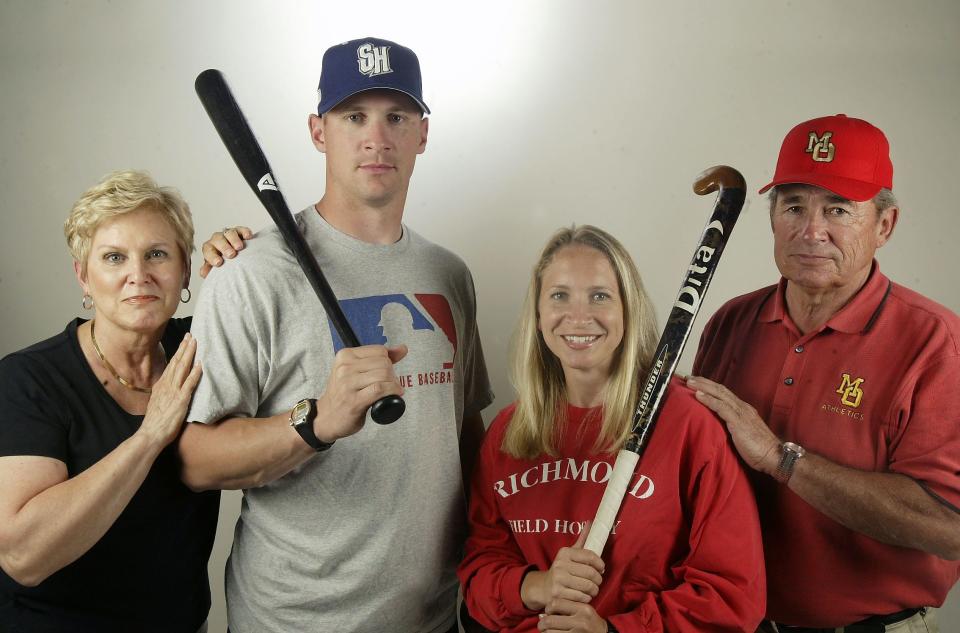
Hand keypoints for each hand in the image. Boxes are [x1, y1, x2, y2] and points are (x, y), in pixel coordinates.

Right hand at [139, 333, 202, 448]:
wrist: (151, 433)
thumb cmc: (155, 422)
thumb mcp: (157, 403)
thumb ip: (163, 394)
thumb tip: (168, 390)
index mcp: (161, 386)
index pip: (171, 365)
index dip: (178, 353)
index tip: (184, 343)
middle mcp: (166, 385)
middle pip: (176, 362)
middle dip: (184, 348)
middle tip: (191, 335)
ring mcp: (174, 391)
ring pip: (182, 368)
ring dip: (189, 354)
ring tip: (195, 342)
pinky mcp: (181, 400)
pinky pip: (189, 383)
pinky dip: (195, 373)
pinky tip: (200, 364)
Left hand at [199, 226, 252, 277]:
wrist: (235, 257)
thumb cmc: (224, 263)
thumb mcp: (215, 267)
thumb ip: (209, 269)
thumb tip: (204, 273)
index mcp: (210, 248)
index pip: (208, 250)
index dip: (212, 256)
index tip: (219, 263)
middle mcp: (218, 240)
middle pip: (218, 239)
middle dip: (224, 247)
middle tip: (231, 254)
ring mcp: (229, 235)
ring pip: (229, 233)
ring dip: (234, 240)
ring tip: (239, 247)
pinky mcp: (240, 232)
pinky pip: (241, 229)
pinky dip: (245, 232)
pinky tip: (248, 237)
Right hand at [313, 345, 406, 442]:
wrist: (326, 418)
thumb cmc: (344, 394)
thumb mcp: (356, 371)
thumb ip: (379, 359)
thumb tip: (402, 348)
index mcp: (345, 356)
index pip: (379, 350)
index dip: (388, 361)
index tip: (386, 373)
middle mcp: (345, 367)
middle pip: (383, 363)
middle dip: (392, 374)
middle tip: (390, 385)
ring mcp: (348, 384)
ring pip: (383, 375)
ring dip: (394, 384)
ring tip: (391, 391)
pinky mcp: (354, 400)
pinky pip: (380, 389)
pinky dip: (392, 391)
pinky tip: (394, 395)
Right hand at [521, 527, 604, 611]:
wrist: (543, 587)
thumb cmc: (562, 569)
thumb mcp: (569, 554)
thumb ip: (581, 540)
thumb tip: (591, 522)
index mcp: (565, 553)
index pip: (590, 556)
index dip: (600, 563)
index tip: (602, 568)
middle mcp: (560, 565)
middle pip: (591, 573)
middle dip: (598, 579)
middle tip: (598, 582)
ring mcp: (558, 580)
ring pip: (588, 587)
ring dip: (594, 590)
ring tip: (592, 589)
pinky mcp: (558, 595)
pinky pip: (582, 598)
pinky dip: (586, 598)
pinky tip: (583, 595)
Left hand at [539, 599, 606, 632]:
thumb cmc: (590, 622)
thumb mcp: (582, 611)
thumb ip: (566, 609)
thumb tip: (542, 615)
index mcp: (583, 608)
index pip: (556, 603)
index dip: (548, 608)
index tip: (548, 612)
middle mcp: (581, 621)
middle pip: (550, 620)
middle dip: (542, 623)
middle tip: (542, 625)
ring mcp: (578, 632)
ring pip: (551, 632)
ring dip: (546, 632)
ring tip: (547, 631)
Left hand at [686, 376, 780, 474]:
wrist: (774, 457)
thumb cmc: (759, 450)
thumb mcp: (744, 433)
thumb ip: (733, 426)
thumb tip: (719, 426)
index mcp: (744, 409)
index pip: (724, 393)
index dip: (710, 387)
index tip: (697, 383)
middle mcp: (742, 407)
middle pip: (720, 389)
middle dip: (704, 382)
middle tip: (689, 377)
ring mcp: (741, 413)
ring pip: (719, 394)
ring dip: (703, 387)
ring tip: (689, 382)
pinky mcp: (739, 422)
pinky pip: (721, 407)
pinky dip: (708, 400)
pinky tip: (698, 395)